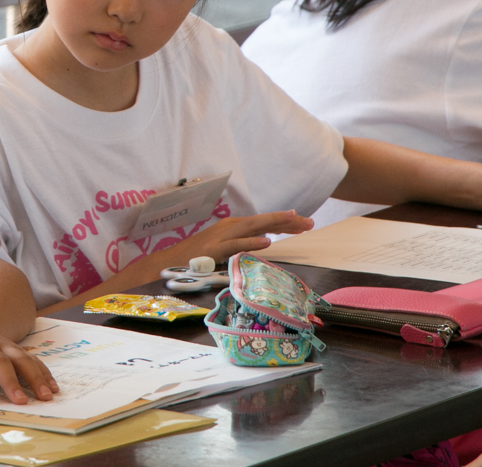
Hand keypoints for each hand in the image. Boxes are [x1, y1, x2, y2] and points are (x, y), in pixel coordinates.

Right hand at [168, 211, 313, 262]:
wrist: (172, 261)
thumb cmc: (199, 256)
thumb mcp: (226, 246)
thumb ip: (244, 242)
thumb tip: (266, 239)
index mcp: (235, 226)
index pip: (265, 222)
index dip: (285, 222)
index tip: (305, 223)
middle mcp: (231, 226)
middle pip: (263, 221)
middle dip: (287, 221)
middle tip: (309, 223)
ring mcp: (223, 236)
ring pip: (253, 227)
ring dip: (274, 223)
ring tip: (294, 221)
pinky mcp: (215, 249)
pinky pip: (236, 245)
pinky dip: (251, 242)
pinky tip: (267, 242)